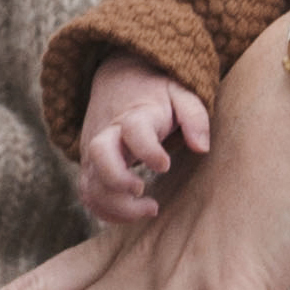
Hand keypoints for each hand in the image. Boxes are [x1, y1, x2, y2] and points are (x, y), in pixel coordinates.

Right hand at [74, 58, 212, 224]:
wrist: (117, 77)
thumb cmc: (155, 91)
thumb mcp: (180, 92)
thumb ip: (194, 116)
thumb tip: (202, 148)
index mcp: (135, 114)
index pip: (134, 130)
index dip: (148, 150)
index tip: (165, 165)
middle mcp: (109, 132)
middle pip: (99, 155)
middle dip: (118, 180)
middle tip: (142, 189)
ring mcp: (94, 151)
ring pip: (91, 182)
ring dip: (115, 205)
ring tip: (151, 208)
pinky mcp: (90, 165)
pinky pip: (88, 193)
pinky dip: (105, 210)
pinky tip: (133, 212)